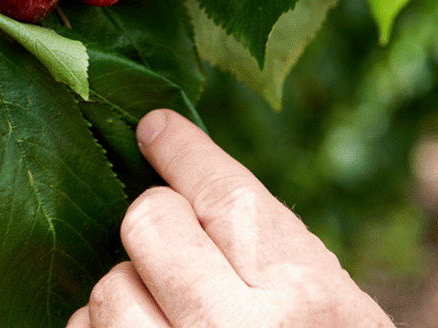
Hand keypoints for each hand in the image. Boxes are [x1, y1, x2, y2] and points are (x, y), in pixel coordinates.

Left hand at [67, 111, 393, 326]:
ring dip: (126, 295)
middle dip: (156, 233)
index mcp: (303, 299)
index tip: (155, 129)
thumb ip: (269, 253)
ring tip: (169, 323)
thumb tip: (181, 169)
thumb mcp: (330, 314)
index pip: (223, 194)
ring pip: (107, 285)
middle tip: (179, 260)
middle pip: (147, 222)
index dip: (183, 151)